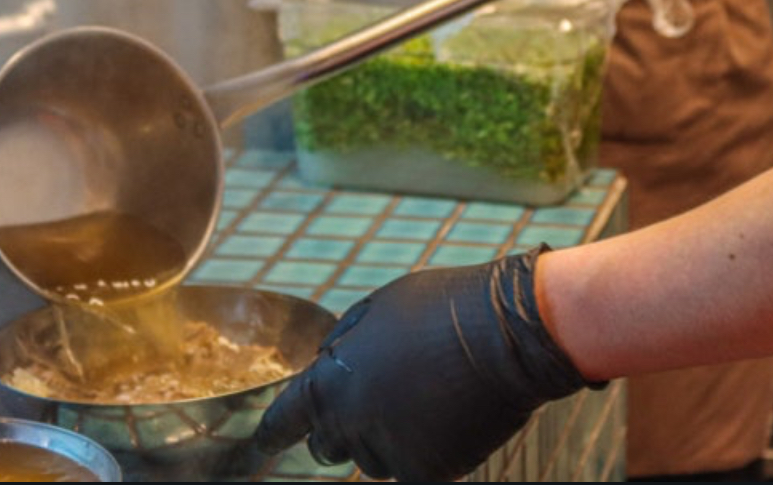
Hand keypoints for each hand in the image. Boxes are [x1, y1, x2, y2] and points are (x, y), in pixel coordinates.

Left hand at [254, 247, 596, 480]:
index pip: (287, 418)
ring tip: (423, 401)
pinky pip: (411, 473)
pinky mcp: (429, 470)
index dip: (274, 431)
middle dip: (339, 430)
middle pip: (327, 446)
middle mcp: (352, 421)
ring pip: (372, 461)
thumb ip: (346, 341)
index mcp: (332, 380)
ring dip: (385, 441)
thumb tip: (329, 359)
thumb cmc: (445, 307)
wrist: (506, 330)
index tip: (266, 440)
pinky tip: (442, 427)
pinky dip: (422, 456)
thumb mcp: (380, 306)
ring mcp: (390, 449)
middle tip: (370, 410)